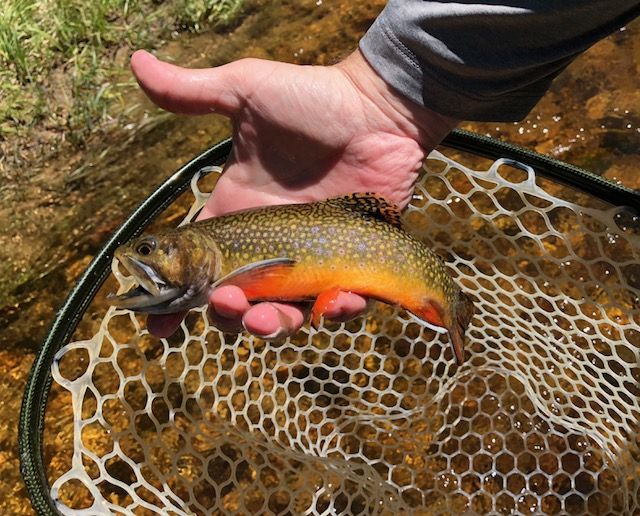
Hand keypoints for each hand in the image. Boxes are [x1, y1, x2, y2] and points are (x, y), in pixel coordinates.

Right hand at [130, 49, 457, 338]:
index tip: (156, 326)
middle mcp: (269, 245)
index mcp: (237, 213)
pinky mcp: (352, 266)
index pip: (197, 266)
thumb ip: (193, 92)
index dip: (174, 298)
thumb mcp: (247, 90)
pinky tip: (336, 300)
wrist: (378, 110)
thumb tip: (136, 63)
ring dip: (271, 325)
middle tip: (225, 303)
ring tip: (267, 318)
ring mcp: (311, 260)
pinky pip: (340, 304)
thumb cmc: (314, 101)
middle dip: (225, 314)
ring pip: (285, 313)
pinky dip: (336, 311)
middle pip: (235, 301)